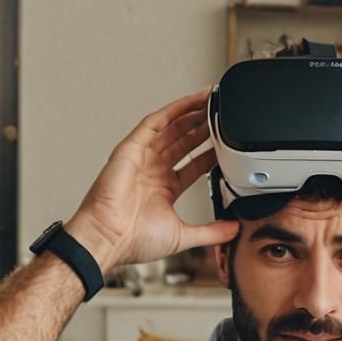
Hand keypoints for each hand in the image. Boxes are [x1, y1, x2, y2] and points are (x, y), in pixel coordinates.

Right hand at [64, 87, 238, 269]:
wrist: (109, 238)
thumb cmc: (133, 240)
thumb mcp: (183, 236)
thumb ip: (211, 232)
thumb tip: (233, 231)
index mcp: (164, 189)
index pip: (193, 164)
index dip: (210, 153)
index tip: (226, 144)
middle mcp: (152, 171)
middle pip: (183, 142)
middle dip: (203, 128)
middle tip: (222, 115)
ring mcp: (142, 157)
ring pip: (172, 127)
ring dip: (192, 114)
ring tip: (212, 101)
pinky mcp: (132, 148)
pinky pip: (155, 122)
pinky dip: (175, 110)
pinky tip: (192, 100)